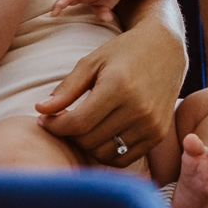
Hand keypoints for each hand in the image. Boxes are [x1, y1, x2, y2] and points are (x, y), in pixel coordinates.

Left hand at [35, 7, 185, 164]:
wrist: (166, 49)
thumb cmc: (124, 52)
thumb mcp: (92, 62)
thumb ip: (66, 88)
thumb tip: (41, 111)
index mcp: (119, 87)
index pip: (77, 123)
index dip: (54, 126)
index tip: (44, 119)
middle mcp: (138, 108)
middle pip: (88, 140)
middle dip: (68, 134)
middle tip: (61, 122)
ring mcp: (151, 124)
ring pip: (104, 153)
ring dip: (86, 145)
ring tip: (81, 128)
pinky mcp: (158, 135)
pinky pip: (124, 159)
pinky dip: (106, 152)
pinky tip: (100, 135)